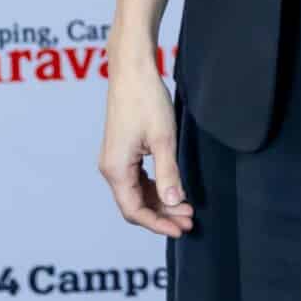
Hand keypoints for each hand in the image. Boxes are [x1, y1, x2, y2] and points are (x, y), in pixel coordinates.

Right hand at [98, 60, 193, 237]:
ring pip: (136, 193)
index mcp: (115, 169)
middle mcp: (110, 168)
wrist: (132, 70)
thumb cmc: (146, 100)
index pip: (135, 210)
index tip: (181, 230)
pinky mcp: (122, 151)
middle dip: (162, 215)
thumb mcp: (163, 139)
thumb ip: (168, 173)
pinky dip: (155, 188)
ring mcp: (114, 159)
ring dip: (160, 202)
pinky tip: (173, 190)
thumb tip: (175, 202)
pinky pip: (136, 179)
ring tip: (187, 208)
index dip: (158, 224)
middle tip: (190, 220)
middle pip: (134, 205)